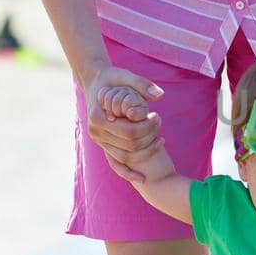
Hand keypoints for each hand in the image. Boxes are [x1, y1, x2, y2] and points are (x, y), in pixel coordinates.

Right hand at [85, 65, 163, 184]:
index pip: (128, 130)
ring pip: (124, 156)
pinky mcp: (104, 146)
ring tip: (160, 139)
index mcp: (98, 116)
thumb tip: (159, 95)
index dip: (147, 127)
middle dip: (149, 137)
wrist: (97, 83)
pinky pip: (115, 164)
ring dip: (145, 151)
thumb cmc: (112, 79)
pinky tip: (143, 178)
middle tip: (160, 123)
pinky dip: (127, 173)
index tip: (158, 116)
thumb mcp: (125, 76)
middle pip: (128, 145)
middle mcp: (95, 132)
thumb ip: (142, 84)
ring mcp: (99, 141)